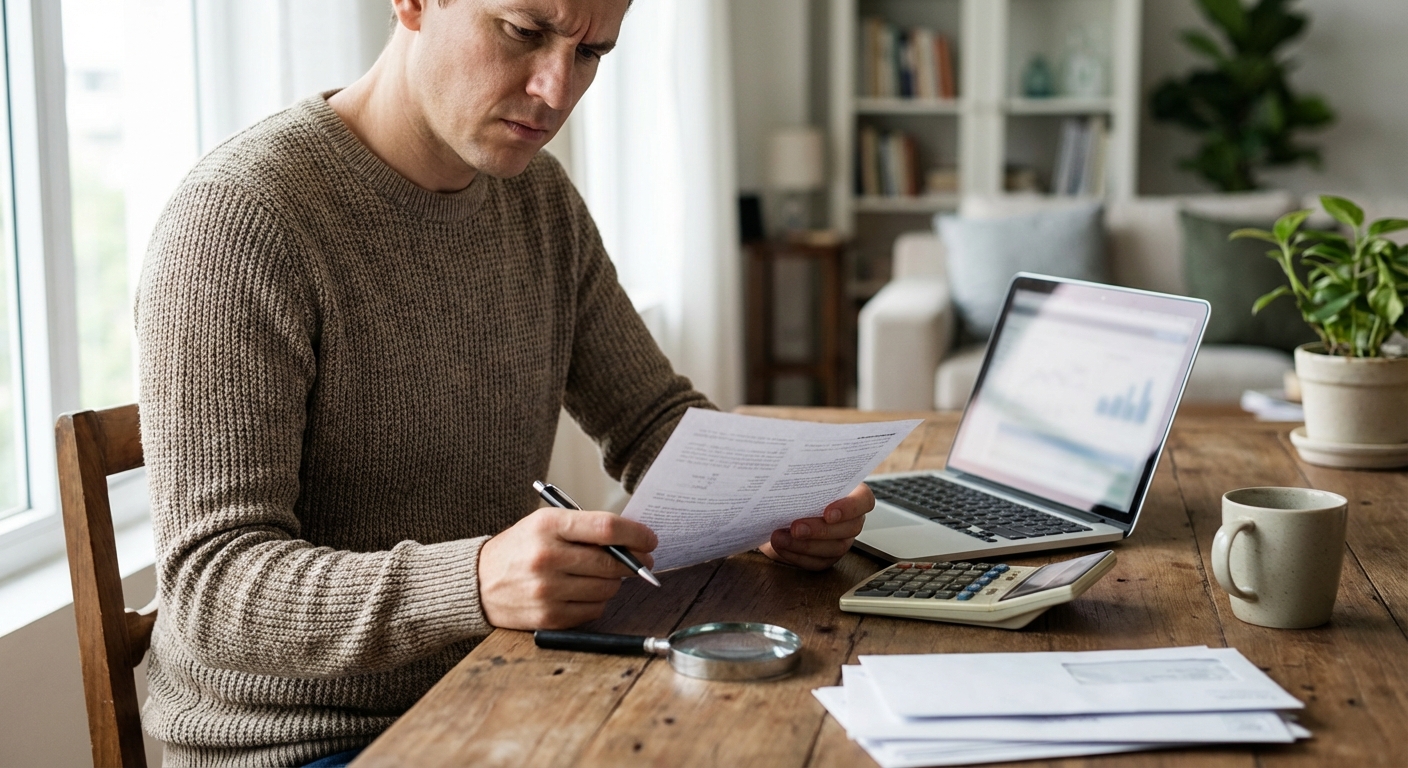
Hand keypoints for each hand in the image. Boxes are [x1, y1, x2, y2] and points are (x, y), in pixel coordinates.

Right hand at [477, 508, 656, 629]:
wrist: (477, 582)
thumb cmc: (520, 548)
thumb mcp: (545, 524)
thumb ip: (585, 529)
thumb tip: (633, 542)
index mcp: (547, 525)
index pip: (606, 527)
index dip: (636, 534)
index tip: (650, 539)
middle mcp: (546, 557)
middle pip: (611, 562)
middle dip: (633, 563)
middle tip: (640, 561)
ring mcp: (547, 590)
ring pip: (607, 589)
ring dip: (613, 583)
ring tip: (600, 575)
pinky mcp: (548, 617)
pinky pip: (593, 611)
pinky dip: (596, 602)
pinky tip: (582, 592)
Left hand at [760, 483, 874, 569]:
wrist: (776, 509)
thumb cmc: (792, 489)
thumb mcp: (798, 478)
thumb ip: (802, 475)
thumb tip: (792, 471)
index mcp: (851, 493)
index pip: (864, 500)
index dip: (850, 508)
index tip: (828, 512)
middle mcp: (851, 519)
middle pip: (850, 528)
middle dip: (820, 530)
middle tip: (796, 527)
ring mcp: (841, 540)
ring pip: (834, 548)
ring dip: (804, 545)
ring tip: (779, 537)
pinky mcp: (826, 557)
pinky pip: (817, 562)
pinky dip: (796, 556)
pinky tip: (780, 546)